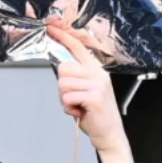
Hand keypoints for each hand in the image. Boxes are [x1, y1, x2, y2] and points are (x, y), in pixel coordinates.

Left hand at [47, 19, 133, 162]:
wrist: (110, 135)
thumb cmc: (97, 115)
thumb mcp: (88, 91)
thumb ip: (78, 78)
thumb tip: (62, 70)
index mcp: (97, 70)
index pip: (79, 47)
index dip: (64, 36)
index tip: (52, 27)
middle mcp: (98, 74)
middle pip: (63, 68)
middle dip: (63, 86)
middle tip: (74, 99)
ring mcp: (97, 84)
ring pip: (63, 84)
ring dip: (65, 99)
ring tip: (78, 106)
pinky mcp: (94, 96)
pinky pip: (67, 97)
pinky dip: (68, 108)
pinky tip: (79, 112)